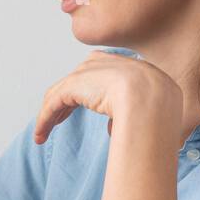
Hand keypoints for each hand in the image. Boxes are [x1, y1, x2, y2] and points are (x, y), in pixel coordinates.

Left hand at [33, 50, 182, 145]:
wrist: (152, 98)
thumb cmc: (159, 109)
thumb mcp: (149, 108)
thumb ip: (129, 115)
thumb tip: (113, 128)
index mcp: (123, 65)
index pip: (96, 77)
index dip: (84, 94)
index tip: (76, 112)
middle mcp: (103, 63)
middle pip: (75, 83)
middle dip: (63, 104)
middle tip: (55, 122)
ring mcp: (87, 72)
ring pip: (61, 94)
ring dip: (50, 116)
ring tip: (42, 135)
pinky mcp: (73, 85)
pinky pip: (53, 104)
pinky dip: (45, 120)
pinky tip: (40, 136)